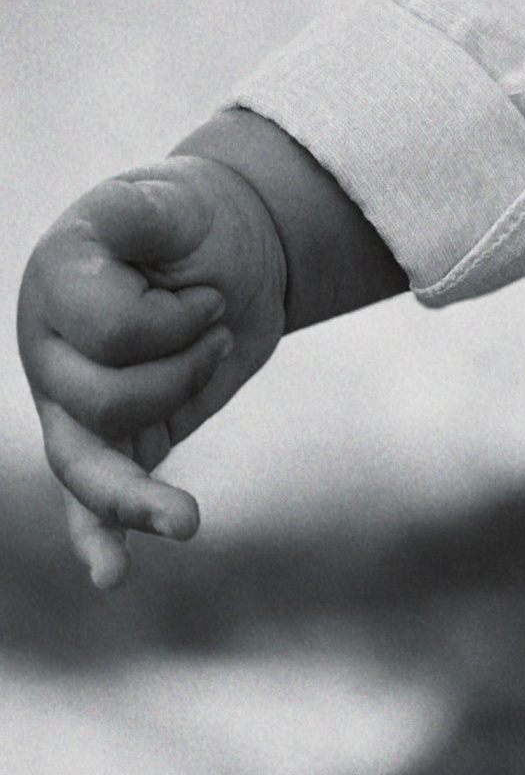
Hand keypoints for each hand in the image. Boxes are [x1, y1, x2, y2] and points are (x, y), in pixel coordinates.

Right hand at [16, 158, 290, 586]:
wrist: (222, 247)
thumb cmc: (189, 220)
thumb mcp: (166, 200)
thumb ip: (138, 210)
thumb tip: (123, 226)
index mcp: (55, 287)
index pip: (110, 334)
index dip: (176, 320)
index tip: (206, 292)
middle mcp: (52, 350)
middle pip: (104, 401)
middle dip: (183, 368)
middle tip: (217, 324)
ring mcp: (74, 402)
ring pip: (85, 468)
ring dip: (133, 500)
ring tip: (188, 522)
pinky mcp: (116, 438)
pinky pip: (90, 502)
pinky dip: (99, 537)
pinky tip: (110, 575)